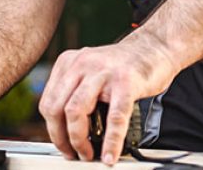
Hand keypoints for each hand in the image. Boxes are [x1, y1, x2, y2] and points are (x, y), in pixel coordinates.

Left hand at [39, 43, 175, 164]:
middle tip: (72, 153)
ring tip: (88, 154)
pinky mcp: (126, 82)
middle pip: (56, 107)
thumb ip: (77, 94)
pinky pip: (114, 117)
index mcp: (68, 63)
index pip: (48, 102)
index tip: (62, 144)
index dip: (52, 130)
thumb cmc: (123, 66)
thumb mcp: (90, 72)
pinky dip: (110, 141)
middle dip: (61, 138)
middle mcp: (82, 64)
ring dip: (78, 140)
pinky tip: (109, 155)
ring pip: (76, 111)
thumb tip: (68, 131)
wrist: (154, 47)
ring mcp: (103, 72)